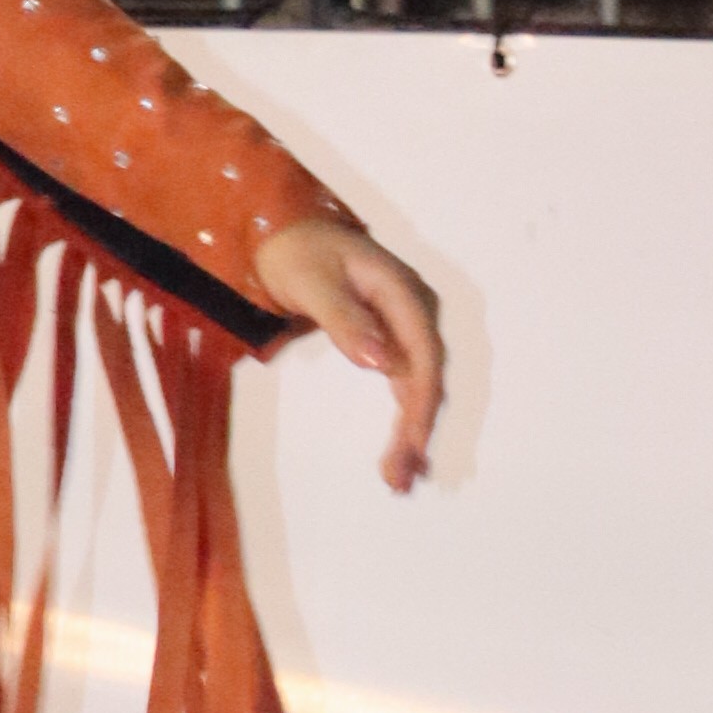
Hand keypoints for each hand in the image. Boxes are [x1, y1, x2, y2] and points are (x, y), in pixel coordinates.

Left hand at [254, 213, 444, 493]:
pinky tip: (400, 454)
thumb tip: (382, 363)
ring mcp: (406, 326)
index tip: (411, 443)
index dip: (420, 403)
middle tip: (399, 478)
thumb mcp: (313, 284)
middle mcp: (414, 311)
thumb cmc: (296, 253)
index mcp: (403, 293)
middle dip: (417, 430)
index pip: (424, 356)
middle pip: (426, 378)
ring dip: (412, 433)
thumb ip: (347, 322)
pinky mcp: (392, 340)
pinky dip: (403, 418)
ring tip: (400, 480)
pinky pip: (404, 385)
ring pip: (418, 387)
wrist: (286, 231)